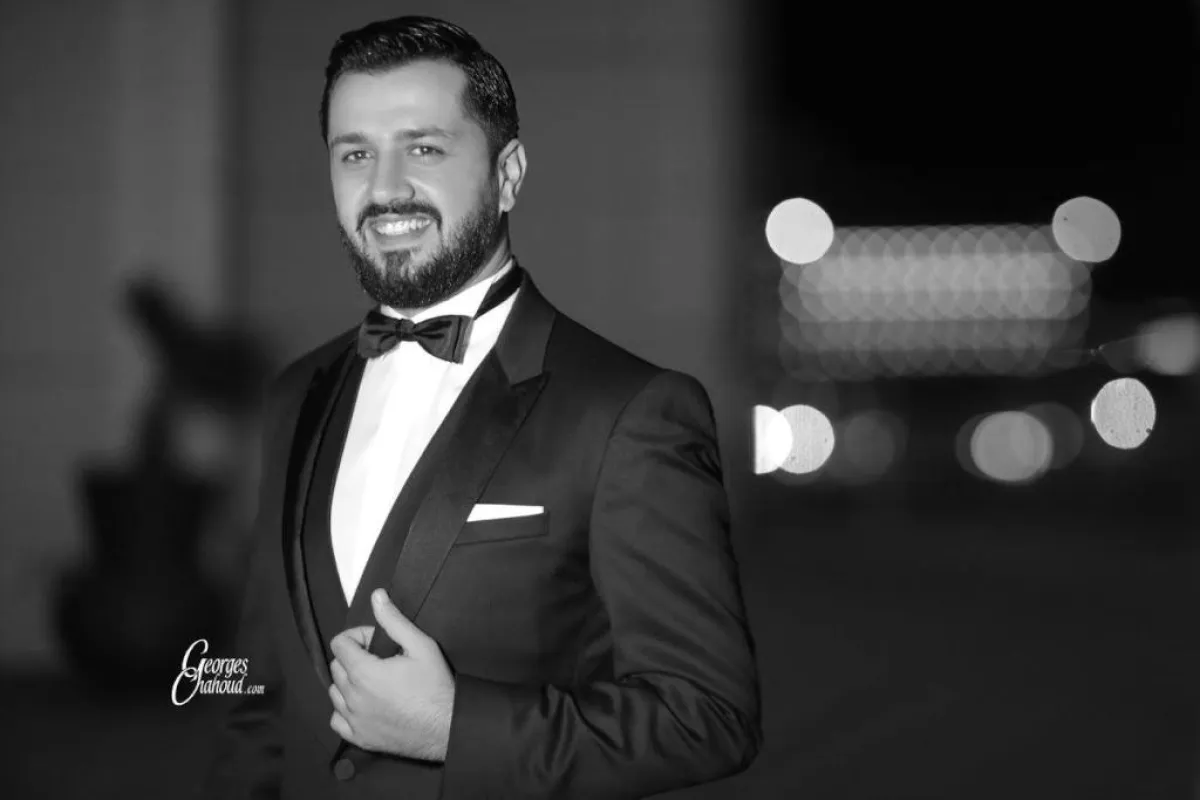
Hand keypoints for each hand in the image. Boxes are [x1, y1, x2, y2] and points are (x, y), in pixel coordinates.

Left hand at [328, 589, 455, 760]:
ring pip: (334, 693)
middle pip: (336, 667)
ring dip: (348, 683)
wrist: (447, 726)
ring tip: (372, 682)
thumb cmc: (436, 686)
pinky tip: (364, 705)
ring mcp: (355, 720)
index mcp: (364, 672)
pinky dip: (345, 710)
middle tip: (379, 660)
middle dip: (353, 657)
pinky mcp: (360, 738)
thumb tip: (377, 596)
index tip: (375, 642)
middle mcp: (353, 697)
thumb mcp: (421, 646)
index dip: (357, 636)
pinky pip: (337, 720)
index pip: (339, 644)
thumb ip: (394, 620)